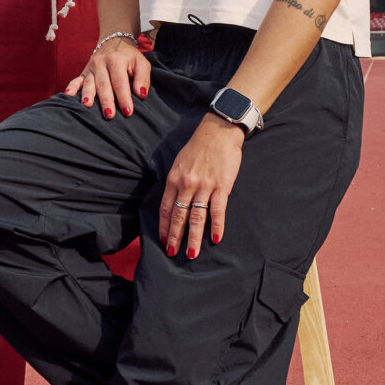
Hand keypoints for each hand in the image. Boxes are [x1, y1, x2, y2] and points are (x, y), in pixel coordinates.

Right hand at [67, 34, 149, 118]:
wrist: (114, 42)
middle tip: (109, 115)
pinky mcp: (84, 73)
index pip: (120, 81)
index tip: (127, 111)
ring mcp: (91, 68)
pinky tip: (68, 95)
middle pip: (103, 84)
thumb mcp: (141, 63)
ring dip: (88, 95)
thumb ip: (143, 78)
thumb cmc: (129, 57)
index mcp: (116, 60)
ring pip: (89, 84)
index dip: (123, 97)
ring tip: (87, 106)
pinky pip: (76, 80)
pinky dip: (71, 88)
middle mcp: (101, 63)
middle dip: (106, 100)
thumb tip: (141, 94)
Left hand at [159, 117, 242, 257]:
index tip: (162, 240)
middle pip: (178, 216)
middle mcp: (186, 184)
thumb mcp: (180, 162)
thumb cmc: (199, 146)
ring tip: (191, 253)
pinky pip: (217, 210)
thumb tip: (173, 201)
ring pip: (196, 217)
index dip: (163, 227)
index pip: (165, 208)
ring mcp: (204, 186)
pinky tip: (215, 239)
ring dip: (193, 237)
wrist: (219, 131)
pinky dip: (216, 226)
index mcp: (174, 179)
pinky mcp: (222, 186)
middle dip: (175, 237)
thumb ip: (176, 182)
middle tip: (172, 253)